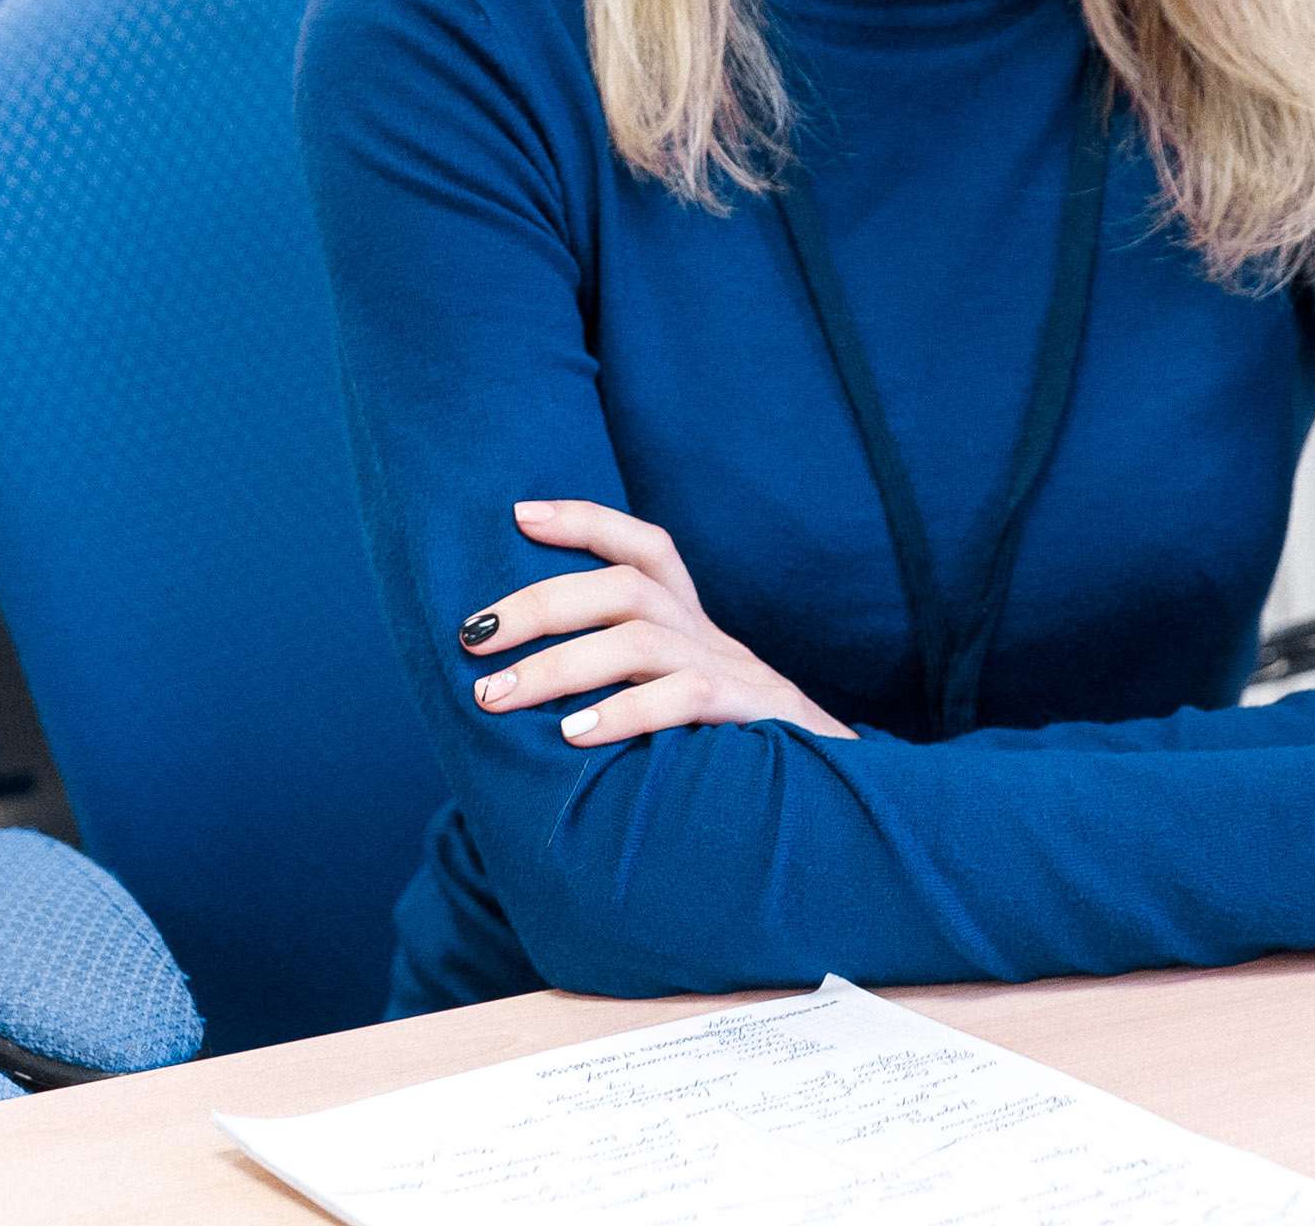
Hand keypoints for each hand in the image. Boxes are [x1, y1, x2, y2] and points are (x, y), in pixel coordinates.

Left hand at [457, 499, 855, 747]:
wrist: (841, 801)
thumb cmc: (734, 756)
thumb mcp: (679, 707)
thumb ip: (622, 688)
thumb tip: (515, 694)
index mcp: (691, 624)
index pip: (643, 547)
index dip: (584, 520)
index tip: (518, 513)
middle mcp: (710, 635)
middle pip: (623, 586)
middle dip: (539, 604)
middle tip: (473, 639)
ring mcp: (735, 672)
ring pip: (639, 638)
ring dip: (559, 665)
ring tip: (497, 697)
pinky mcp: (752, 716)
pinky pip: (684, 696)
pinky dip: (625, 710)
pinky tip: (575, 736)